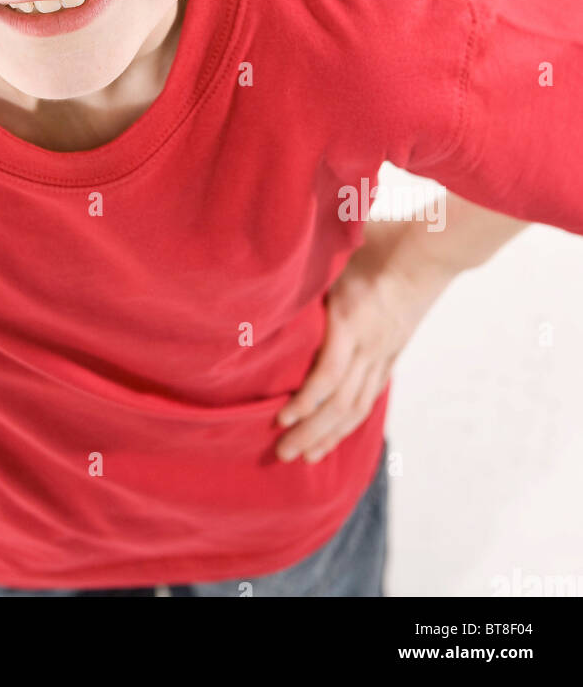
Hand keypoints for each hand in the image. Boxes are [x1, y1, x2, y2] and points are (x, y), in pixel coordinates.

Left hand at [274, 217, 453, 462]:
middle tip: (281, 454)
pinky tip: (337, 434)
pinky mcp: (393, 354)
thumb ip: (308, 271)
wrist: (430, 249)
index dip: (305, 404)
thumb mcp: (337, 253)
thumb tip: (268, 278)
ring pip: (358, 406)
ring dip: (331, 435)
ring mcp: (385, 353)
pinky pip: (372, 396)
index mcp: (351, 321)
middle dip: (311, 432)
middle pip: (341, 403)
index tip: (279, 419)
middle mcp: (370, 345)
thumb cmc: (377, 241)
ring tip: (307, 456)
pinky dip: (353, 420)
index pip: (328, 377)